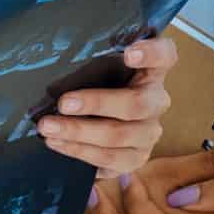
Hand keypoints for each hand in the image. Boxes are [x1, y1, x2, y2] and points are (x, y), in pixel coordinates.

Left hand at [38, 34, 177, 177]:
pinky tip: (57, 143)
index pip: (165, 56)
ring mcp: (149, 133)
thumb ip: (91, 65)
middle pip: (136, 104)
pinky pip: (109, 159)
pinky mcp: (137, 158)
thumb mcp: (101, 70)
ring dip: (79, 132)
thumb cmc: (102, 87)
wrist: (107, 123)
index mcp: (152, 71)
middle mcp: (157, 102)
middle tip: (63, 103)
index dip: (151, 54)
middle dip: (96, 103)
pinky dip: (80, 151)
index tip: (128, 54)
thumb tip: (58, 73)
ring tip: (48, 127)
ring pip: (118, 136)